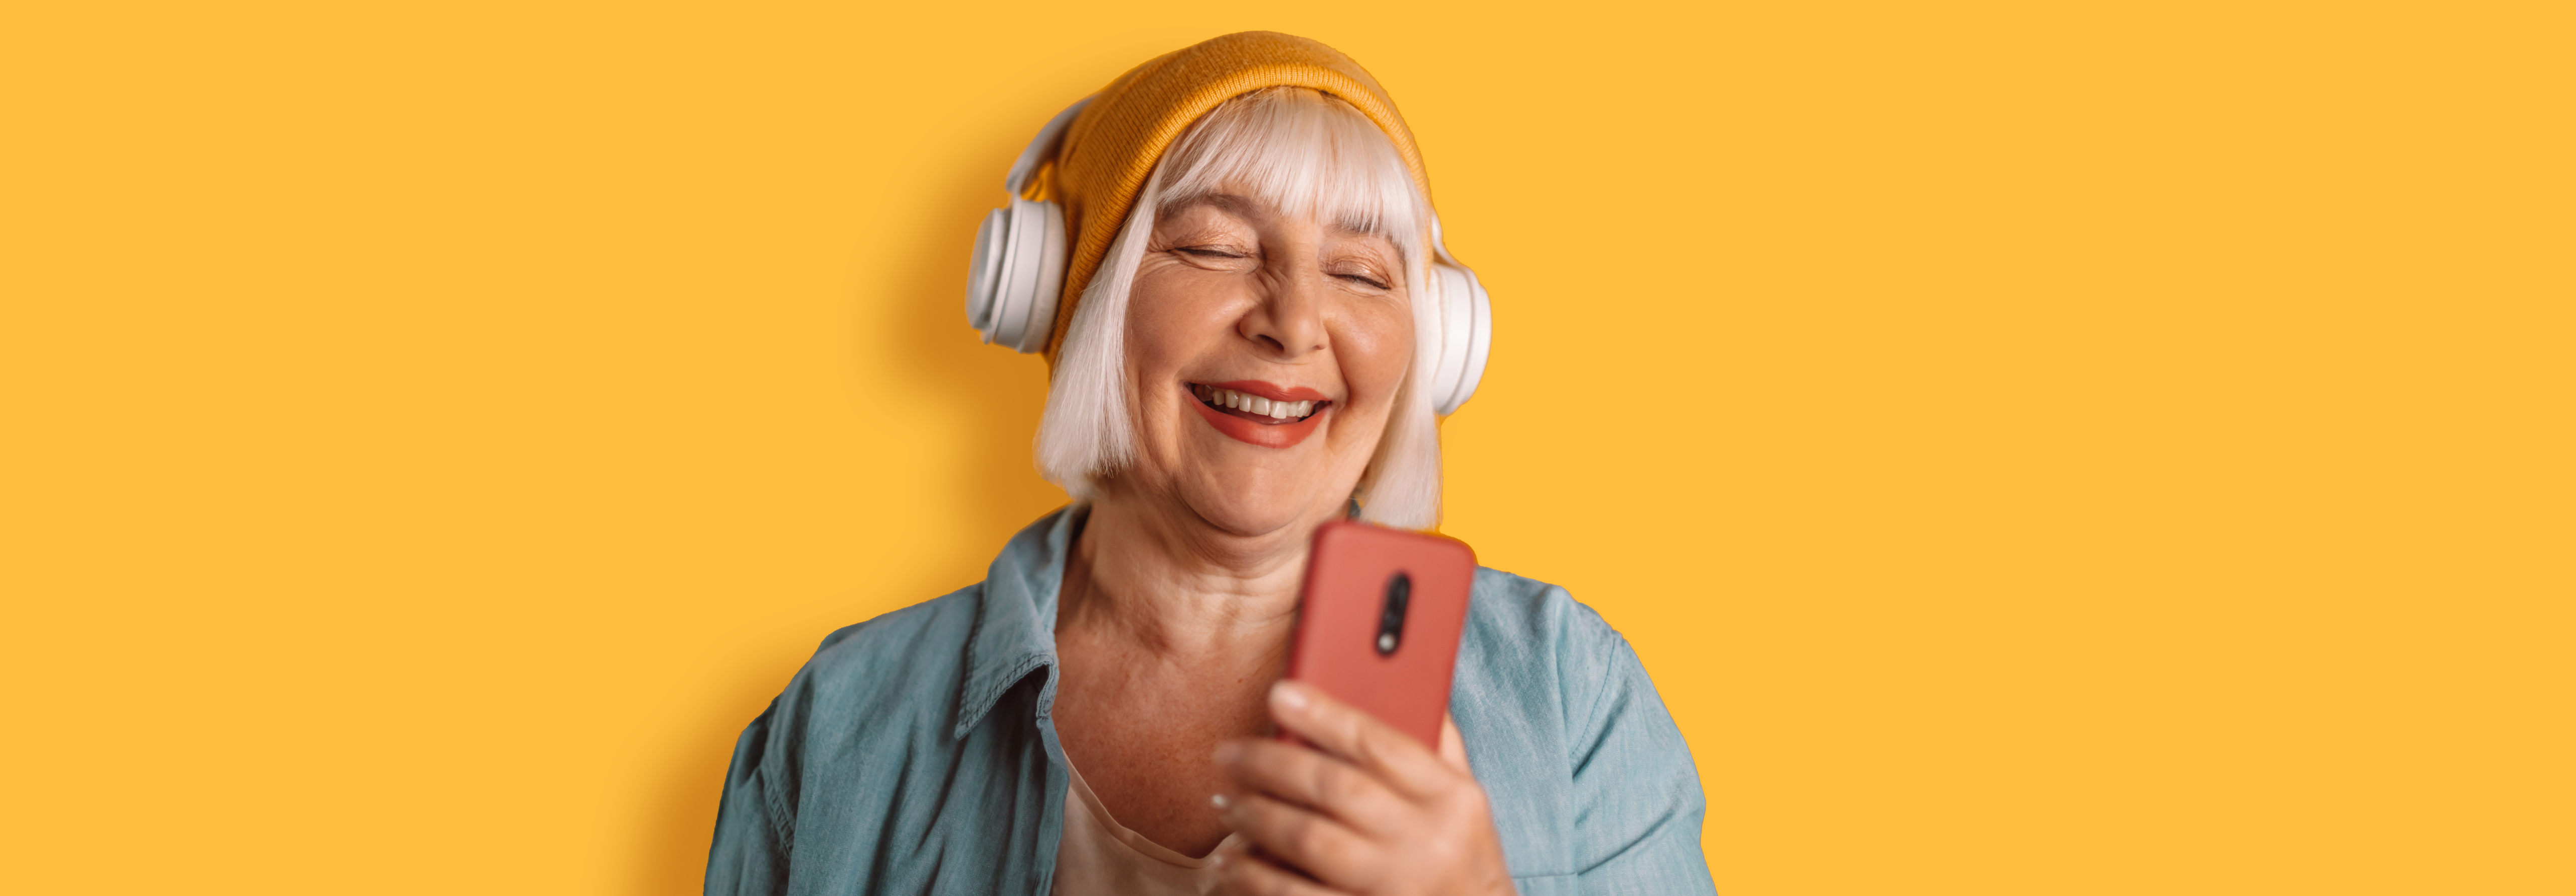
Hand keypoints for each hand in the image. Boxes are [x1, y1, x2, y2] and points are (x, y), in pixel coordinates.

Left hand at [1209, 681, 1513, 895]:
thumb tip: (1399, 678)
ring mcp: (1394, 887)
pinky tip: (1228, 867)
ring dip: (1256, 819)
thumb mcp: (1466, 802)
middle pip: (1335, 788)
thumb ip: (1436, 745)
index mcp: (1452, 798)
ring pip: (1309, 842)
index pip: (1381, 743)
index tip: (1278, 693)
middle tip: (1229, 754)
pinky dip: (1253, 879)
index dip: (1325, 714)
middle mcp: (1426, 841)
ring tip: (1226, 805)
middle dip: (1271, 765)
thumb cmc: (1463, 863)